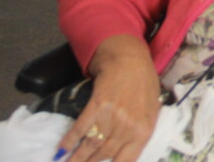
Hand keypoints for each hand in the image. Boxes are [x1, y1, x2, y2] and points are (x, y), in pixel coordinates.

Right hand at [59, 47, 160, 161]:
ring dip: (77, 159)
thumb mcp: (153, 111)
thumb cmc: (145, 84)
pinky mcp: (96, 106)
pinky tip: (61, 150)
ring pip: (91, 145)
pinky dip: (69, 141)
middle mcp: (126, 128)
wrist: (130, 60)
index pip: (126, 161)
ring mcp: (111, 118)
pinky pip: (80, 128)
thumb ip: (143, 131)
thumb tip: (130, 150)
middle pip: (105, 155)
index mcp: (143, 131)